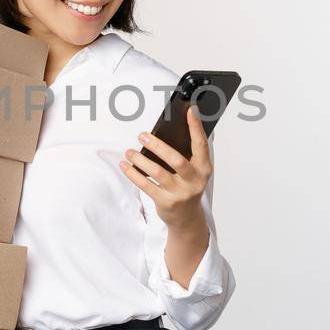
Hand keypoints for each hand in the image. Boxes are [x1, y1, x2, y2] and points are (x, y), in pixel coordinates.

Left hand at [119, 104, 211, 230]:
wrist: (186, 218)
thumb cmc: (187, 187)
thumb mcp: (194, 172)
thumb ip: (187, 154)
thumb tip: (172, 130)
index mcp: (204, 169)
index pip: (202, 145)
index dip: (196, 127)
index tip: (190, 110)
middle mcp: (194, 181)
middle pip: (176, 160)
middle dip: (158, 146)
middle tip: (142, 135)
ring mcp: (180, 193)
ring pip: (158, 173)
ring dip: (140, 160)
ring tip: (129, 152)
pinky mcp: (166, 203)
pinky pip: (146, 186)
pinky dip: (133, 174)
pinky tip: (125, 166)